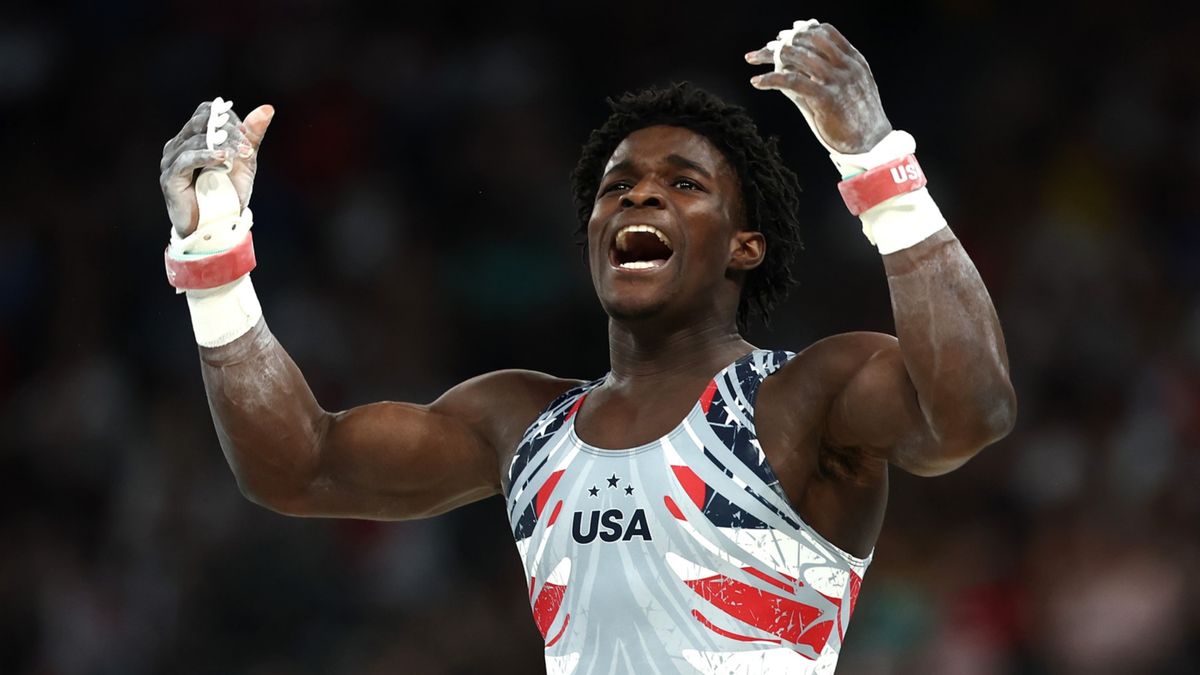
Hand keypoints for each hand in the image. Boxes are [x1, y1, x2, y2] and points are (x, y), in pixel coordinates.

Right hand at [159, 101, 273, 236]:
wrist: (218, 226)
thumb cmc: (229, 193)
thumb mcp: (245, 161)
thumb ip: (252, 136)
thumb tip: (268, 108)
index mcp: (194, 137)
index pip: (206, 112)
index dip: (226, 118)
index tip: (246, 134)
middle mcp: (179, 144)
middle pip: (200, 122)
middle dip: (227, 130)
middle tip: (247, 145)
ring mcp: (172, 160)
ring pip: (196, 140)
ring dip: (222, 145)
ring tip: (242, 154)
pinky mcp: (170, 177)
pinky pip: (186, 159)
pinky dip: (206, 156)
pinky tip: (223, 158)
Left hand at [746, 23, 890, 154]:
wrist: (872, 143)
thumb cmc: (857, 119)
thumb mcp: (845, 90)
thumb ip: (823, 77)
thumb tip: (789, 71)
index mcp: (854, 60)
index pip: (826, 33)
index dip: (802, 30)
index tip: (784, 34)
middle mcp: (846, 65)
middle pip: (808, 41)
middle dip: (782, 42)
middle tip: (764, 48)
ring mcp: (837, 80)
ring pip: (798, 57)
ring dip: (771, 55)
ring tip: (755, 59)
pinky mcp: (826, 97)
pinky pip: (792, 81)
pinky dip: (771, 79)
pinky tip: (757, 81)